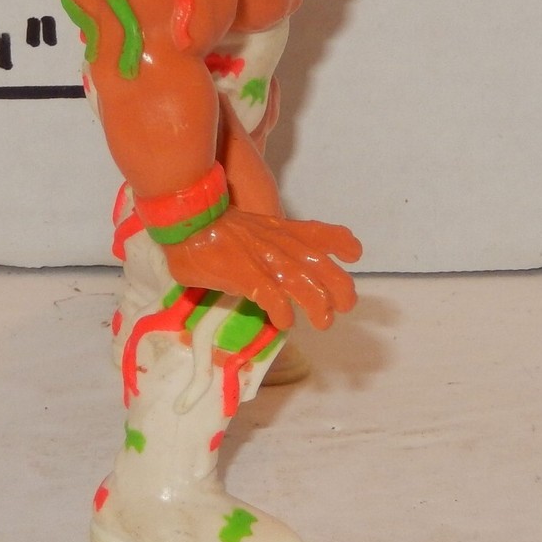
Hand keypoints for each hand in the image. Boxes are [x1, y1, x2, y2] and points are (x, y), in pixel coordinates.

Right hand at [163, 205, 360, 330]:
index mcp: (280, 230)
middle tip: (343, 306)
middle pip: (322, 264)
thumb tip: (264, 275)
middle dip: (340, 287)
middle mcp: (279, 243)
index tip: (354, 256)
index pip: (320, 233)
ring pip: (303, 282)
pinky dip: (282, 311)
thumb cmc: (211, 225)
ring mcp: (263, 258)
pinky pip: (271, 295)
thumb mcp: (248, 229)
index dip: (342, 243)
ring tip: (322, 322)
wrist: (187, 218)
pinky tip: (283, 323)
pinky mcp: (245, 274)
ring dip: (317, 305)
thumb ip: (262, 246)